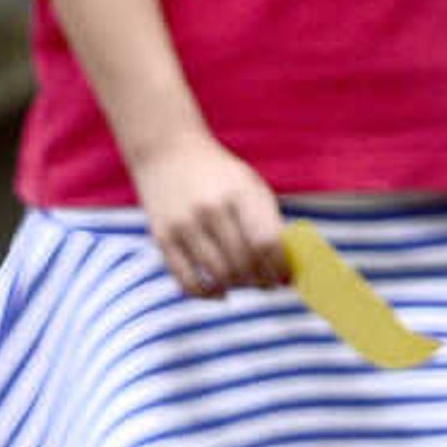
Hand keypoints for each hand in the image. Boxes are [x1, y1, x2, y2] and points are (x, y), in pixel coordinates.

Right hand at [133, 134, 287, 298]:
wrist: (166, 152)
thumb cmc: (217, 174)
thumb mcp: (248, 186)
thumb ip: (266, 220)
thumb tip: (284, 266)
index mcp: (239, 193)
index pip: (267, 242)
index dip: (279, 265)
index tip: (284, 275)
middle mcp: (211, 209)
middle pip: (244, 261)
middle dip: (260, 280)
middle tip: (266, 284)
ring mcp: (184, 225)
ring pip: (218, 274)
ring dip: (236, 286)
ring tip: (244, 284)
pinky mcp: (162, 238)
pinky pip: (187, 280)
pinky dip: (206, 293)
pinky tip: (218, 292)